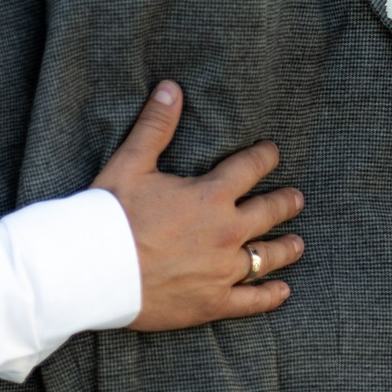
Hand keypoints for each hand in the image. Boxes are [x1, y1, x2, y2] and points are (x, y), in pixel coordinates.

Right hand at [94, 82, 307, 330]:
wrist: (94, 270)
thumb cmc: (111, 215)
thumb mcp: (131, 163)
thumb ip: (156, 126)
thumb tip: (171, 88)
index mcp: (211, 196)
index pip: (250, 169)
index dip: (264, 157)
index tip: (272, 152)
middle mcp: (226, 232)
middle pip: (268, 213)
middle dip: (285, 203)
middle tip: (296, 198)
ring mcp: (222, 270)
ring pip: (266, 257)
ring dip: (285, 248)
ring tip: (298, 243)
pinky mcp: (213, 302)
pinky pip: (251, 300)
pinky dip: (269, 295)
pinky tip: (282, 291)